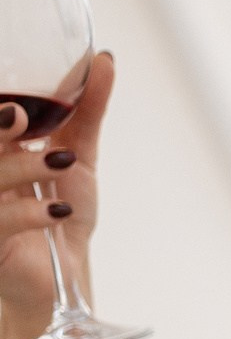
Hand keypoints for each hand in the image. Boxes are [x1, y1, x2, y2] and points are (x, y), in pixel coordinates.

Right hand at [0, 51, 112, 338]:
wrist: (59, 279)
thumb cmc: (57, 212)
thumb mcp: (77, 155)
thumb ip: (86, 110)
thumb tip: (105, 59)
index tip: (18, 103)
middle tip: (22, 117)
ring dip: (20, 167)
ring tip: (61, 159)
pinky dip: (29, 214)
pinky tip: (58, 207)